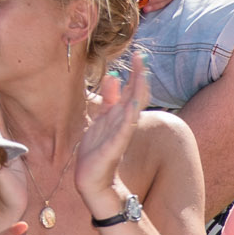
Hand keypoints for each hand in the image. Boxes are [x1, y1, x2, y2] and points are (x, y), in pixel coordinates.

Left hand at [73, 57, 146, 207]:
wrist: (92, 179)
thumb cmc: (96, 151)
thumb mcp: (100, 121)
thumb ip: (108, 101)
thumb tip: (113, 77)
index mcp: (117, 116)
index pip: (130, 92)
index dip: (135, 74)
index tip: (138, 54)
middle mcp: (121, 124)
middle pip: (134, 97)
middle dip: (138, 77)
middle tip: (141, 57)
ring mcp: (118, 135)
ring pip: (131, 110)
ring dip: (136, 93)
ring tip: (141, 75)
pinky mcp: (113, 148)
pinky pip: (123, 131)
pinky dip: (128, 118)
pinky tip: (132, 106)